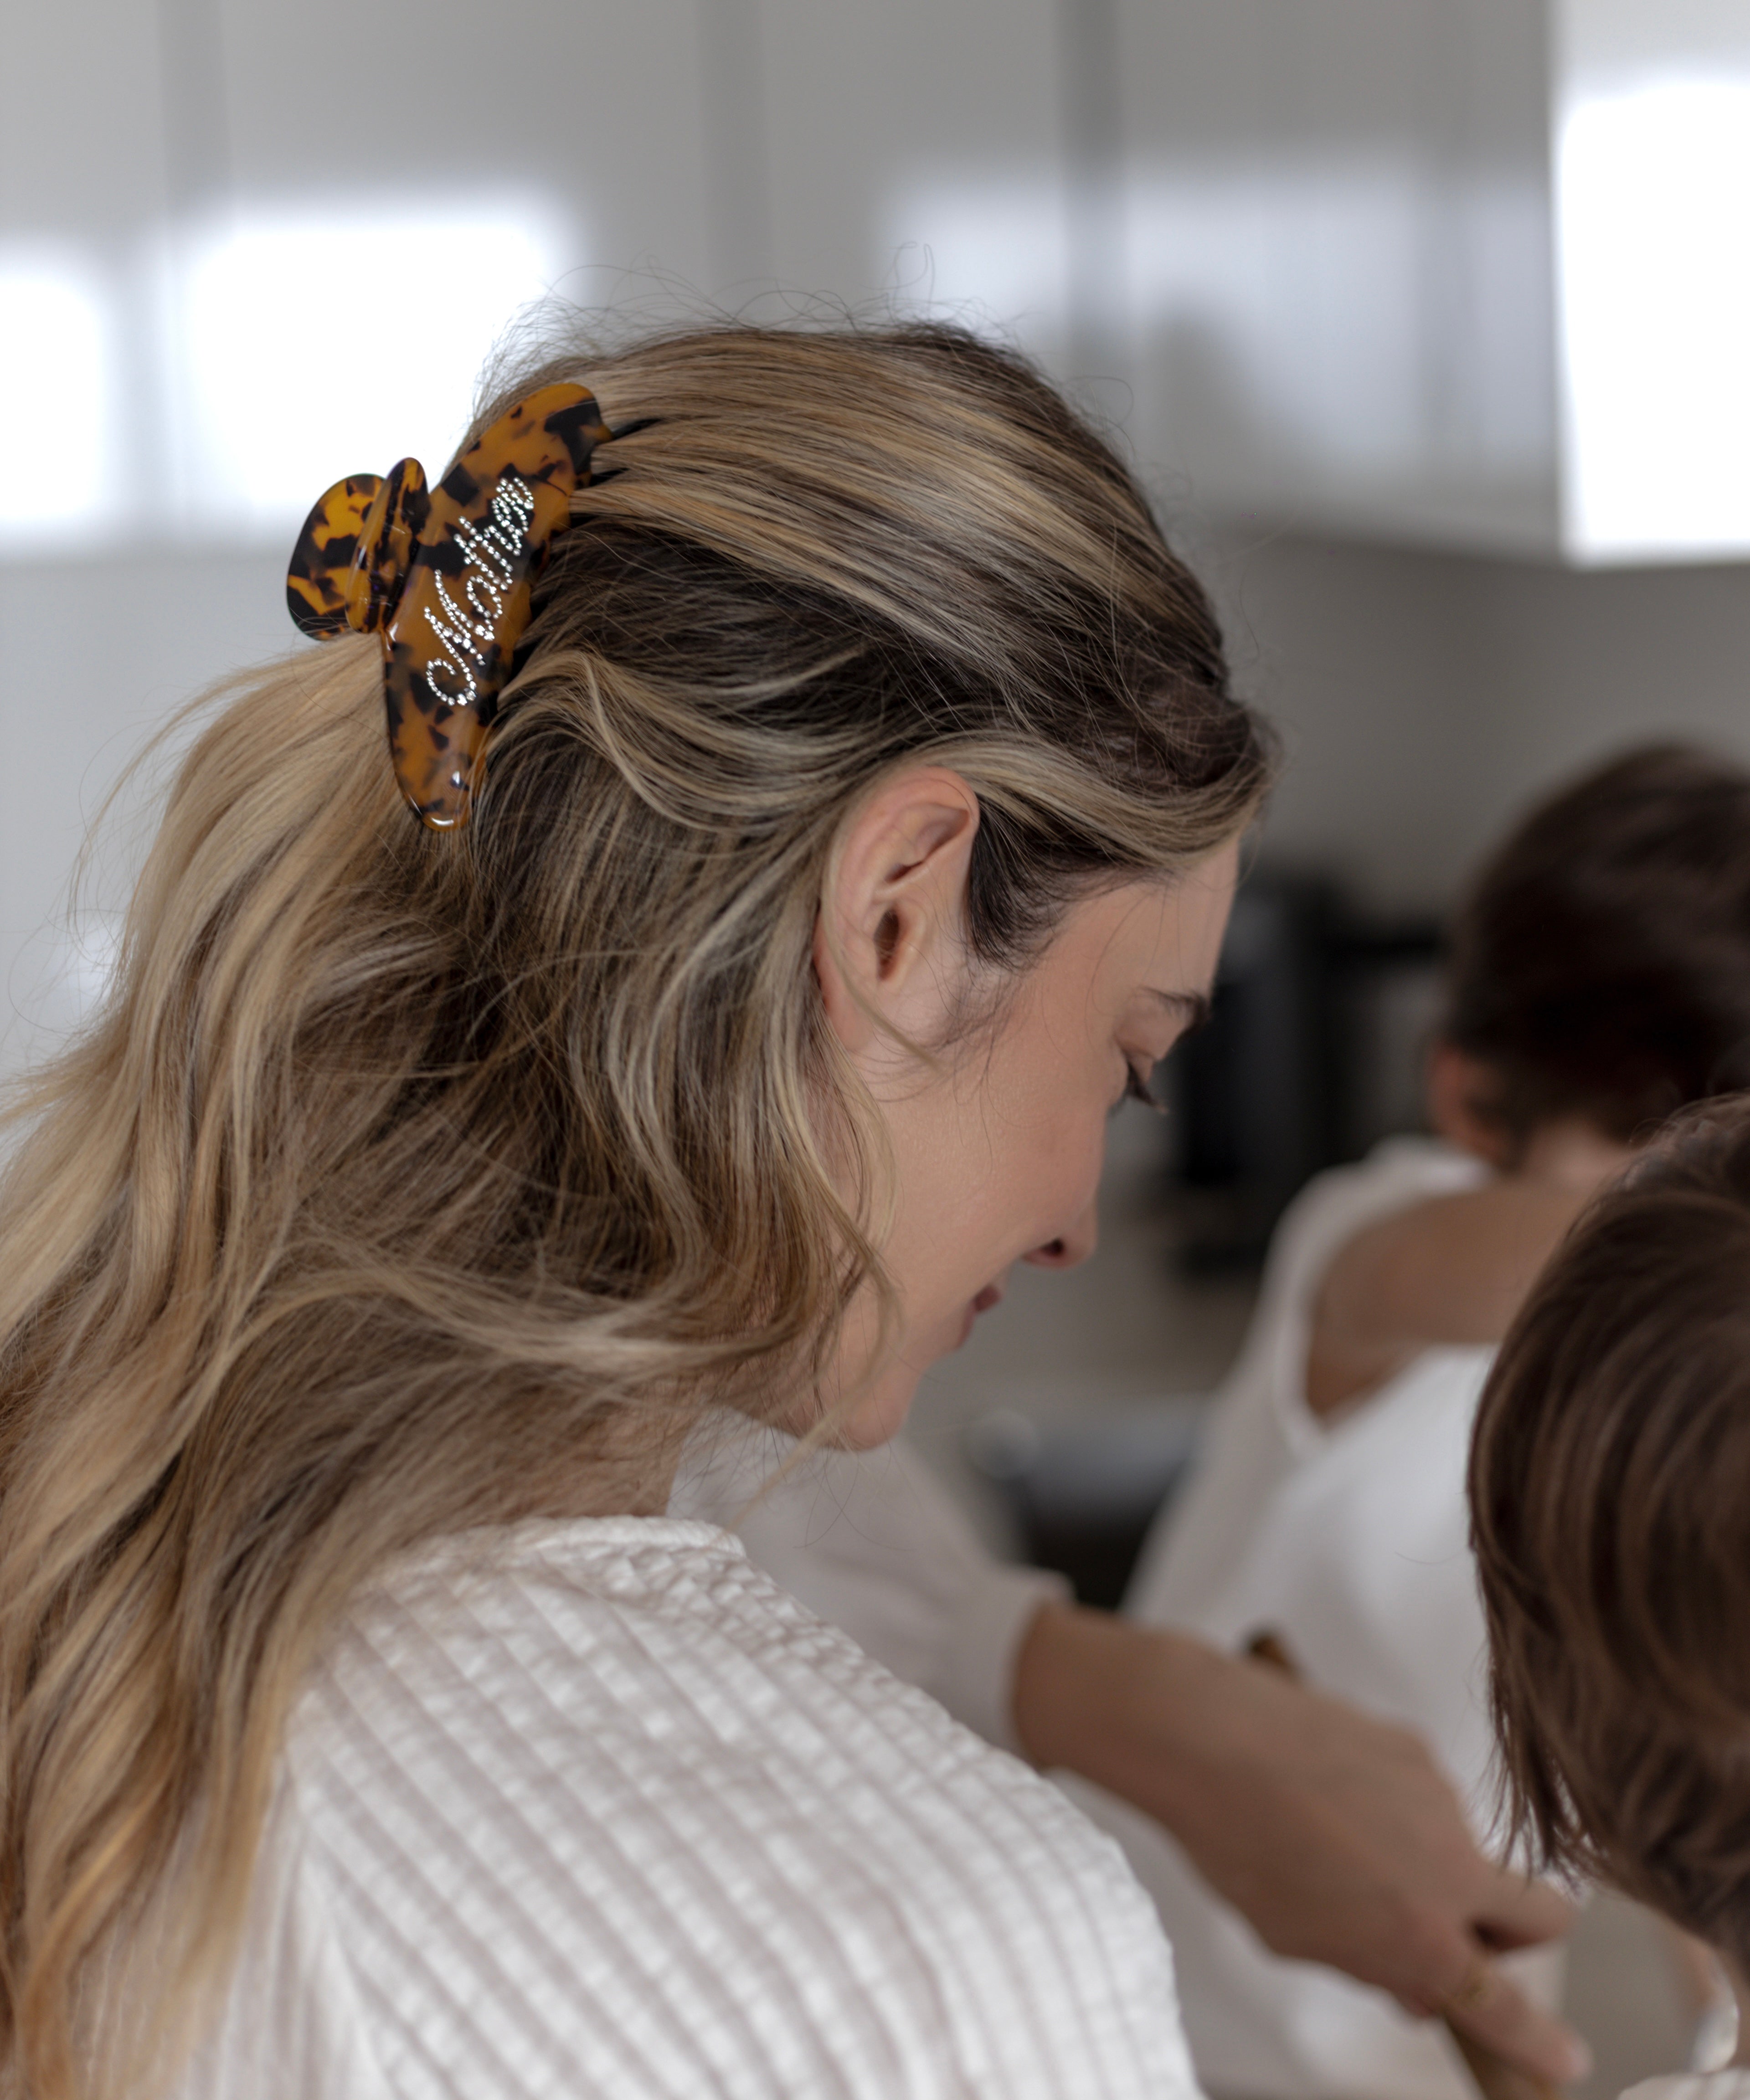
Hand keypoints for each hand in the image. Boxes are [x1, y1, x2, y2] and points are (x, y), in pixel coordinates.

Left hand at [1013, 1605, 1589, 2087]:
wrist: (1212, 1741)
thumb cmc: (1238, 1845)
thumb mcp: (1298, 1939)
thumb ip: (1370, 1964)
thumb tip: (1416, 1985)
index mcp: (1421, 1937)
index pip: (1505, 2008)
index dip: (1538, 2042)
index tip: (1562, 2058)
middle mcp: (1450, 1869)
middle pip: (1545, 1915)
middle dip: (1523, 1936)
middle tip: (1465, 1932)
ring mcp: (1442, 1801)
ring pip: (1465, 1846)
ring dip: (1429, 1858)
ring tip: (1340, 1841)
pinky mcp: (1418, 1747)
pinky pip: (1423, 1794)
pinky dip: (1395, 1804)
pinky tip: (1331, 1794)